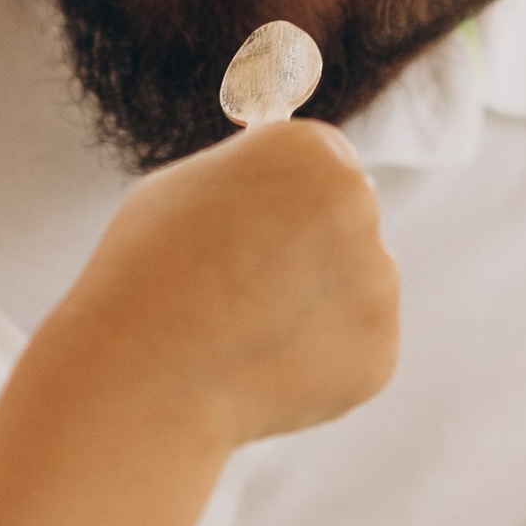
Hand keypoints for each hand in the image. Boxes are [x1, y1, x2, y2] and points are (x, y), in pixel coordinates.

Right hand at [47, 120, 400, 452]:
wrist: (145, 376)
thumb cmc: (146, 273)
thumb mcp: (184, 188)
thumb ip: (248, 177)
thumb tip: (279, 186)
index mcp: (310, 148)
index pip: (325, 161)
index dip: (289, 198)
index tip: (261, 226)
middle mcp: (358, 202)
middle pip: (349, 219)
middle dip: (313, 248)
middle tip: (250, 285)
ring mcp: (378, 278)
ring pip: (356, 286)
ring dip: (316, 305)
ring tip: (244, 331)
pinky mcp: (380, 348)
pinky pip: (353, 348)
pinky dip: (319, 361)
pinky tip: (263, 366)